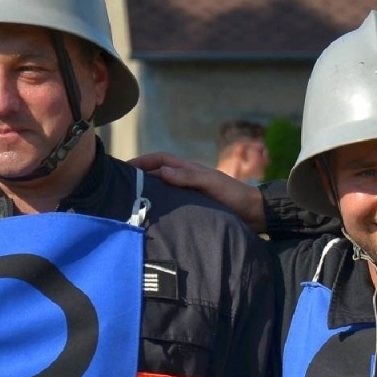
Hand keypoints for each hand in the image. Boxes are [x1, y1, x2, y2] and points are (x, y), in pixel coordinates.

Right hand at [130, 152, 265, 232]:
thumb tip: (161, 171)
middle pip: (159, 175)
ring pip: (165, 191)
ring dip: (149, 194)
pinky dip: (162, 207)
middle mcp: (188, 180)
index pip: (160, 159)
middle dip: (140, 178)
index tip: (123, 168)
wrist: (256, 214)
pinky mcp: (195, 209)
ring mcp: (191, 195)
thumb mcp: (212, 184)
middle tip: (120, 188)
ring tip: (131, 204)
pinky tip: (153, 217)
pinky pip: (174, 205)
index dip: (142, 161)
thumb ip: (188, 177)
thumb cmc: (235, 195)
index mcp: (190, 170)